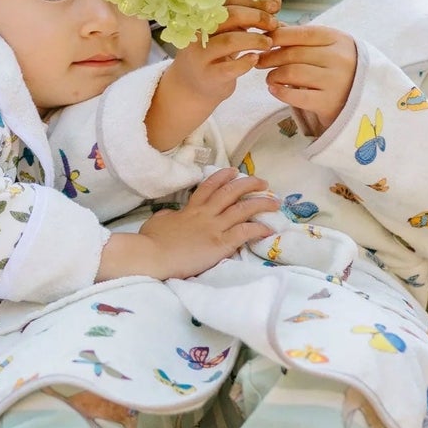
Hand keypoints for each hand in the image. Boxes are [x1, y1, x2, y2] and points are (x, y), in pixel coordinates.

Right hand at [96, 170, 278, 282]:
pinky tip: (268, 229)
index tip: (234, 171)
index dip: (223, 176)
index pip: (209, 186)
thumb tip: (173, 214)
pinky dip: (258, 229)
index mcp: (191, 208)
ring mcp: (214, 227)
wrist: (153, 256)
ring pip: (243, 209)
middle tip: (262, 183)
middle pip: (231, 192)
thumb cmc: (152, 241)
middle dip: (249, 184)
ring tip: (275, 202)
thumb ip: (170, 216)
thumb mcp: (158, 221)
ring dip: (261, 204)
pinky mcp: (220, 244)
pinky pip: (244, 232)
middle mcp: (206, 214)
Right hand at [146, 0, 279, 149]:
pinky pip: (229, 68)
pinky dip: (245, 62)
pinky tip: (255, 59)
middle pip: (229, 17)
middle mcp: (197, 32)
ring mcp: (200, 55)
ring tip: (268, 42)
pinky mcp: (208, 76)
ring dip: (254, 39)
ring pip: (229, 41)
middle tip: (274, 23)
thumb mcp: (229, 31)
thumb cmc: (215, 53)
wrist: (192, 85)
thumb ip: (249, 15)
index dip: (253, 1)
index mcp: (201, 16)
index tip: (274, 5)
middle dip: (256, 17)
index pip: (228, 0)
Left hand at [256, 24, 357, 134]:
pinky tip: (273, 89)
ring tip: (269, 78)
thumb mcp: (329, 46)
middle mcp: (339, 58)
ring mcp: (336, 81)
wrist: (365, 98)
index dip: (277, 36)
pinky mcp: (329, 102)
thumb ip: (303, 37)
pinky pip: (297, 96)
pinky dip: (280, 92)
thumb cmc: (339, 67)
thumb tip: (272, 26)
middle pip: (294, 53)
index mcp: (338, 39)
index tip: (263, 41)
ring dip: (274, 75)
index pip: (301, 33)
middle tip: (259, 61)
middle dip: (270, 57)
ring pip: (292, 72)